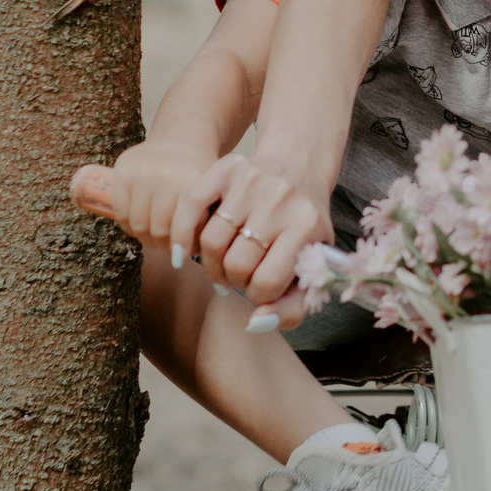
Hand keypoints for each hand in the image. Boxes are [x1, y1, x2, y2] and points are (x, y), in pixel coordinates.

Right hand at [107, 141, 216, 259]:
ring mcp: (141, 169)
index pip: (180, 229)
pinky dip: (129, 224)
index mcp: (193, 179)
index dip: (180, 247)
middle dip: (163, 245)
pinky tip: (142, 224)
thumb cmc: (200, 175)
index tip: (183, 256)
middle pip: (157, 230)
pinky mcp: (122, 167)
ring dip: (145, 237)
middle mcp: (165, 172)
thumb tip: (191, 260)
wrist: (183, 140)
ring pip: (136, 224)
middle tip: (170, 248)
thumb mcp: (213, 194)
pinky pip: (120, 211)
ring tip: (157, 237)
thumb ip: (208, 224)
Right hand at [180, 152, 333, 320]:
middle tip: (241, 274)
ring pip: (210, 242)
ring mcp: (253, 180)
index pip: (267, 283)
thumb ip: (291, 308)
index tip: (262, 287)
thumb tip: (256, 323)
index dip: (259, 295)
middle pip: (236, 264)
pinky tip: (183, 254)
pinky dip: (181, 235)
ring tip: (224, 262)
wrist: (299, 170)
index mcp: (307, 225)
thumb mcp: (309, 267)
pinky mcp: (227, 167)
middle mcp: (281, 198)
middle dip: (235, 280)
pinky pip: (189, 206)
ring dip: (212, 263)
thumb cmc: (301, 227)